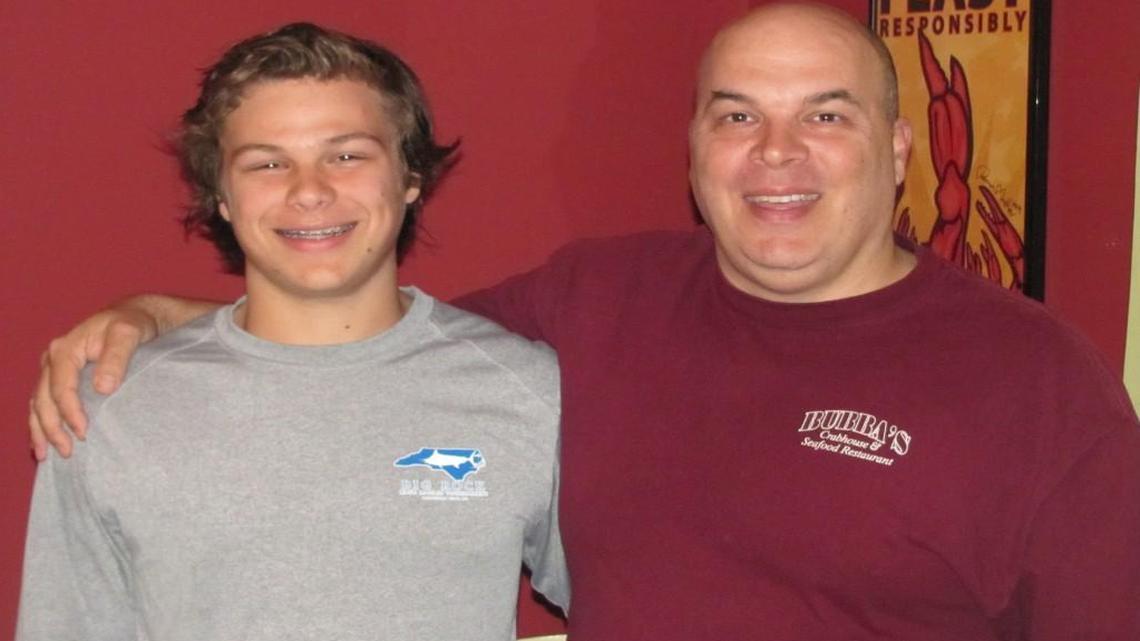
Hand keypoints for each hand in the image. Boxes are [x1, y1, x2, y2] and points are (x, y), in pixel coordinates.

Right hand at [29, 302, 157, 459]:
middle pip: (43, 399)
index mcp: (65, 349)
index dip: (69, 412)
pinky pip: (43, 403)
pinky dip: (41, 423)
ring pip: (38, 404)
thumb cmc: (132, 324)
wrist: (133, 316)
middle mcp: (53, 359)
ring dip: (40, 430)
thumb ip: (116, 358)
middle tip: (67, 452)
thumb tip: (103, 388)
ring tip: (45, 455)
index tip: (84, 433)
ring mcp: (53, 369)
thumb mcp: (129, 334)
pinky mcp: (59, 377)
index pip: (60, 387)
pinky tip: (44, 442)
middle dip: (51, 428)